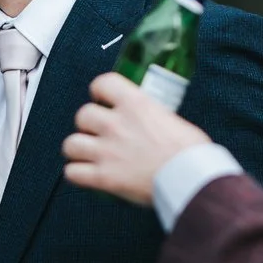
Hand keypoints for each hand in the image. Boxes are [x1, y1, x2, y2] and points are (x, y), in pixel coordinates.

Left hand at [63, 73, 212, 207]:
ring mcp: (106, 151)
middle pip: (82, 114)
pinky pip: (72, 173)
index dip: (98, 91)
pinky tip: (86, 174)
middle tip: (99, 132)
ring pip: (70, 144)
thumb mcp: (173, 119)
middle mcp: (116, 124)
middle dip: (88, 124)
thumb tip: (149, 122)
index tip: (102, 100)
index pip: (102, 83)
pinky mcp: (103, 177)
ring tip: (88, 154)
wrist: (190, 179)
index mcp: (135, 104)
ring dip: (78, 149)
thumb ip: (152, 116)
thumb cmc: (191, 152)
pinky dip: (77, 174)